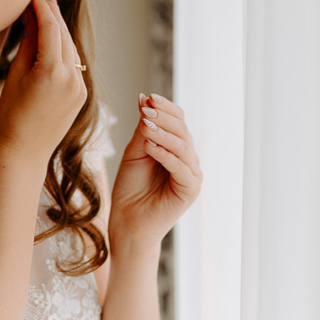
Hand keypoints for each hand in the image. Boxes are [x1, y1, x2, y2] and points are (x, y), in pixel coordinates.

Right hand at [0, 0, 86, 160]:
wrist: (25, 152)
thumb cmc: (11, 116)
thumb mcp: (15, 76)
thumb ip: (28, 44)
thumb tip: (31, 18)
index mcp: (52, 72)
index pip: (51, 28)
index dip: (42, 8)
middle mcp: (72, 78)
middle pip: (64, 36)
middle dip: (54, 14)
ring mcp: (80, 87)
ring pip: (72, 49)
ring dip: (60, 30)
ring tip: (48, 13)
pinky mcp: (81, 94)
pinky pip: (75, 64)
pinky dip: (65, 49)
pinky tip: (55, 40)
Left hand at [109, 93, 201, 248]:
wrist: (127, 221)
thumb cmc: (130, 188)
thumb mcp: (135, 151)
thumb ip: (143, 129)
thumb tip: (144, 98)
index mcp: (177, 148)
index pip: (178, 120)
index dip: (165, 108)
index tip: (148, 98)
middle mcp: (188, 159)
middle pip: (183, 130)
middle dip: (164, 118)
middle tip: (146, 111)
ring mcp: (192, 174)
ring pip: (183, 146)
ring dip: (164, 134)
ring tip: (145, 126)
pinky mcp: (191, 189)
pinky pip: (181, 167)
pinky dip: (165, 154)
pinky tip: (149, 146)